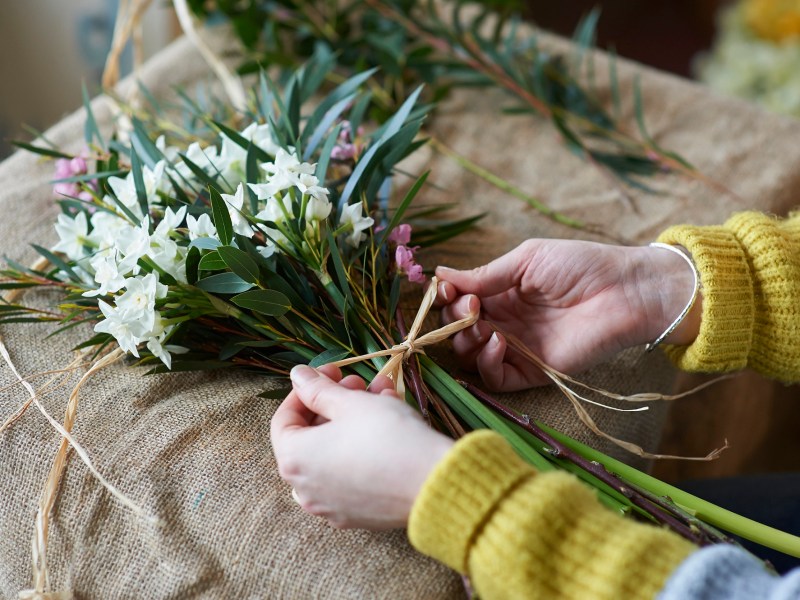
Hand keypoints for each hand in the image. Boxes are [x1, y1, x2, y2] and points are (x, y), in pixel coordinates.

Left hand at [270, 365, 453, 529]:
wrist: (432, 483)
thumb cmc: (387, 437)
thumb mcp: (350, 403)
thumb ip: (317, 388)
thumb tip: (297, 375)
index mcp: (295, 459)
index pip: (284, 418)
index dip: (306, 389)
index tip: (331, 372)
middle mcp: (304, 488)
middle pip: (311, 435)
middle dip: (336, 402)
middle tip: (360, 383)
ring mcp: (330, 505)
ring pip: (334, 452)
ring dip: (353, 421)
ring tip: (383, 396)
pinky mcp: (356, 514)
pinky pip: (350, 474)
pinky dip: (362, 449)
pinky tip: (389, 425)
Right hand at [436, 239, 700, 390]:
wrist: (625, 291)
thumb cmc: (581, 265)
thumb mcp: (527, 260)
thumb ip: (485, 274)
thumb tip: (440, 275)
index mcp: (503, 292)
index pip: (459, 301)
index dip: (447, 298)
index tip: (444, 290)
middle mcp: (505, 321)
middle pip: (458, 330)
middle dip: (453, 319)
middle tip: (469, 307)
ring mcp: (517, 348)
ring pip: (470, 356)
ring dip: (465, 340)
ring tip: (481, 324)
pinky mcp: (533, 371)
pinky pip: (495, 378)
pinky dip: (487, 363)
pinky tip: (497, 342)